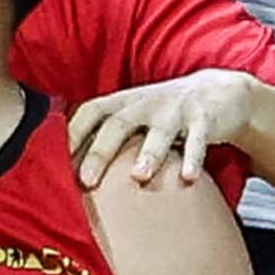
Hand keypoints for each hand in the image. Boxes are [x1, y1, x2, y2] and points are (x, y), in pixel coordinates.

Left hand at [69, 69, 258, 189]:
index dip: (73, 133)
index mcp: (124, 103)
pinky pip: (199, 140)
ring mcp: (175, 110)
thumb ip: (109, 138)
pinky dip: (194, 158)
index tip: (56, 160)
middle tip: (87, 182)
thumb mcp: (135, 118)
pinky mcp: (204, 119)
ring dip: (148, 154)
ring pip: (159, 132)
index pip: (91, 112)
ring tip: (138, 177)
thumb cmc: (164, 114)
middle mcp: (146, 104)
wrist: (217, 93)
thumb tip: (72, 174)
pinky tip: (188, 178)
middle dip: (101, 152)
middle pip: (118, 125)